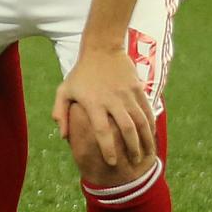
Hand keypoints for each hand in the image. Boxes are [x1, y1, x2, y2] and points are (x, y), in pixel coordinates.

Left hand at [53, 46, 158, 173]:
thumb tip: (63, 137)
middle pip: (126, 129)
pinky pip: (147, 111)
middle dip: (132, 148)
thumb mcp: (64, 90)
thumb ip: (61, 113)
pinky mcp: (138, 89)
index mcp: (93, 103)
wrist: (102, 49)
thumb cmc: (81, 73)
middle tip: (134, 162)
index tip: (111, 162)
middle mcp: (112, 100)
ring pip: (141, 122)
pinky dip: (150, 125)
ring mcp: (127, 95)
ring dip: (145, 140)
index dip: (107, 148)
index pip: (102, 131)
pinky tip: (151, 136)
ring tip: (147, 154)